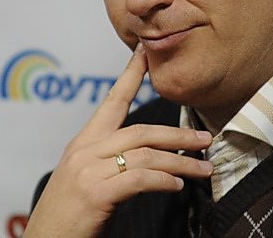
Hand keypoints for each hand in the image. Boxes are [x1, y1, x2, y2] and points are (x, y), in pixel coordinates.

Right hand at [25, 43, 212, 236]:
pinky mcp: (95, 193)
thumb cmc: (67, 218)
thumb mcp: (85, 180)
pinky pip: (139, 178)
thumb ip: (110, 162)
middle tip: (205, 138)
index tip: (146, 54)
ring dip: (181, 161)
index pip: (112, 101)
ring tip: (204, 169)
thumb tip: (148, 160)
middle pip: (140, 130)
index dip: (131, 75)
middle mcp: (84, 150)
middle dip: (178, 133)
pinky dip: (164, 180)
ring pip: (145, 153)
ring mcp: (88, 171)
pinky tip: (178, 185)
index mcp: (83, 143)